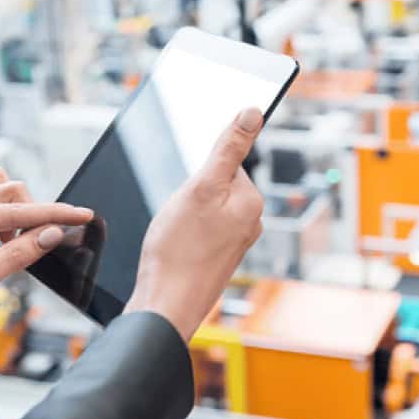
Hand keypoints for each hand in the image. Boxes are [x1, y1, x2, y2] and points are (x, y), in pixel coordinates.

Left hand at [0, 167, 93, 349]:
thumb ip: (17, 254)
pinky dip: (5, 216)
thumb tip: (52, 234)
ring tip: (16, 244)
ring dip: (18, 211)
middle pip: (9, 191)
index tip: (83, 215)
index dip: (54, 214)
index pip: (16, 211)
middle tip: (42, 244)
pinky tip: (5, 240)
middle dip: (34, 214)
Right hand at [126, 109, 264, 341]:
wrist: (165, 306)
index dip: (199, 172)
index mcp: (252, 201)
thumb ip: (228, 148)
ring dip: (184, 214)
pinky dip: (183, 233)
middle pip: (214, 185)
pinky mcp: (218, 258)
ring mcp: (235, 242)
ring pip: (203, 208)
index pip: (226, 162)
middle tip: (178, 216)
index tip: (187, 195)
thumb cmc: (177, 250)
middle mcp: (250, 222)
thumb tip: (253, 112)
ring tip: (175, 234)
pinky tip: (174, 248)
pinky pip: (199, 230)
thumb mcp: (201, 187)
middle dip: (190, 193)